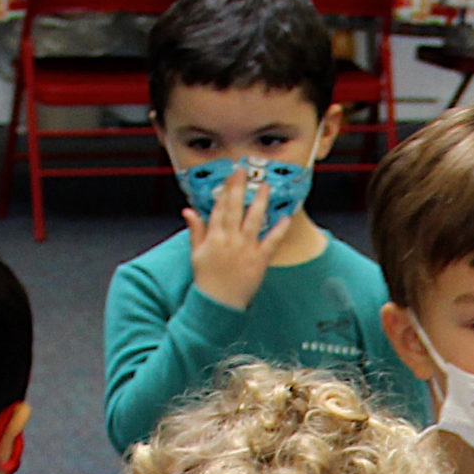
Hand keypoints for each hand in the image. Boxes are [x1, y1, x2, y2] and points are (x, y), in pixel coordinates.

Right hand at [183, 168, 292, 313]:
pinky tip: (285, 218)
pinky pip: (271, 242)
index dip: (226, 189)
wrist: (218, 303)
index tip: (231, 174)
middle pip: (235, 208)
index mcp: (214, 237)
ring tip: (266, 186)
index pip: (220, 207)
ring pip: (253, 220)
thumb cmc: (207, 279)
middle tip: (244, 170)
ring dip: (260, 201)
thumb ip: (196, 230)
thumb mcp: (196, 253)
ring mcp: (245, 249)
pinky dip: (279, 230)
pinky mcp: (259, 261)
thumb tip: (188, 210)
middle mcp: (230, 240)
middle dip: (239, 188)